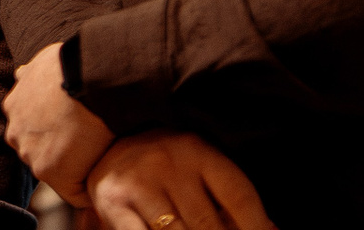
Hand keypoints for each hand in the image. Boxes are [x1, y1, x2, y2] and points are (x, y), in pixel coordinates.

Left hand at [3, 41, 114, 205]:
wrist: (90, 76)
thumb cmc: (75, 64)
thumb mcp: (43, 61)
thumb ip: (30, 73)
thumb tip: (20, 73)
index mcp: (15, 107)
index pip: (34, 130)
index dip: (58, 132)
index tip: (78, 127)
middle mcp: (16, 132)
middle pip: (40, 151)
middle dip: (62, 150)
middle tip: (90, 141)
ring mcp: (30, 153)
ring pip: (55, 171)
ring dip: (76, 168)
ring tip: (100, 158)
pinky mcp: (49, 171)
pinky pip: (73, 191)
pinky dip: (89, 187)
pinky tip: (105, 174)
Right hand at [86, 131, 273, 229]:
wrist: (105, 143)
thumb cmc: (167, 166)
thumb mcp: (201, 172)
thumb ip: (231, 204)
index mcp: (199, 151)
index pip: (239, 196)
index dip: (258, 226)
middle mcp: (169, 163)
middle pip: (209, 224)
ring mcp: (139, 183)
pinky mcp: (113, 202)